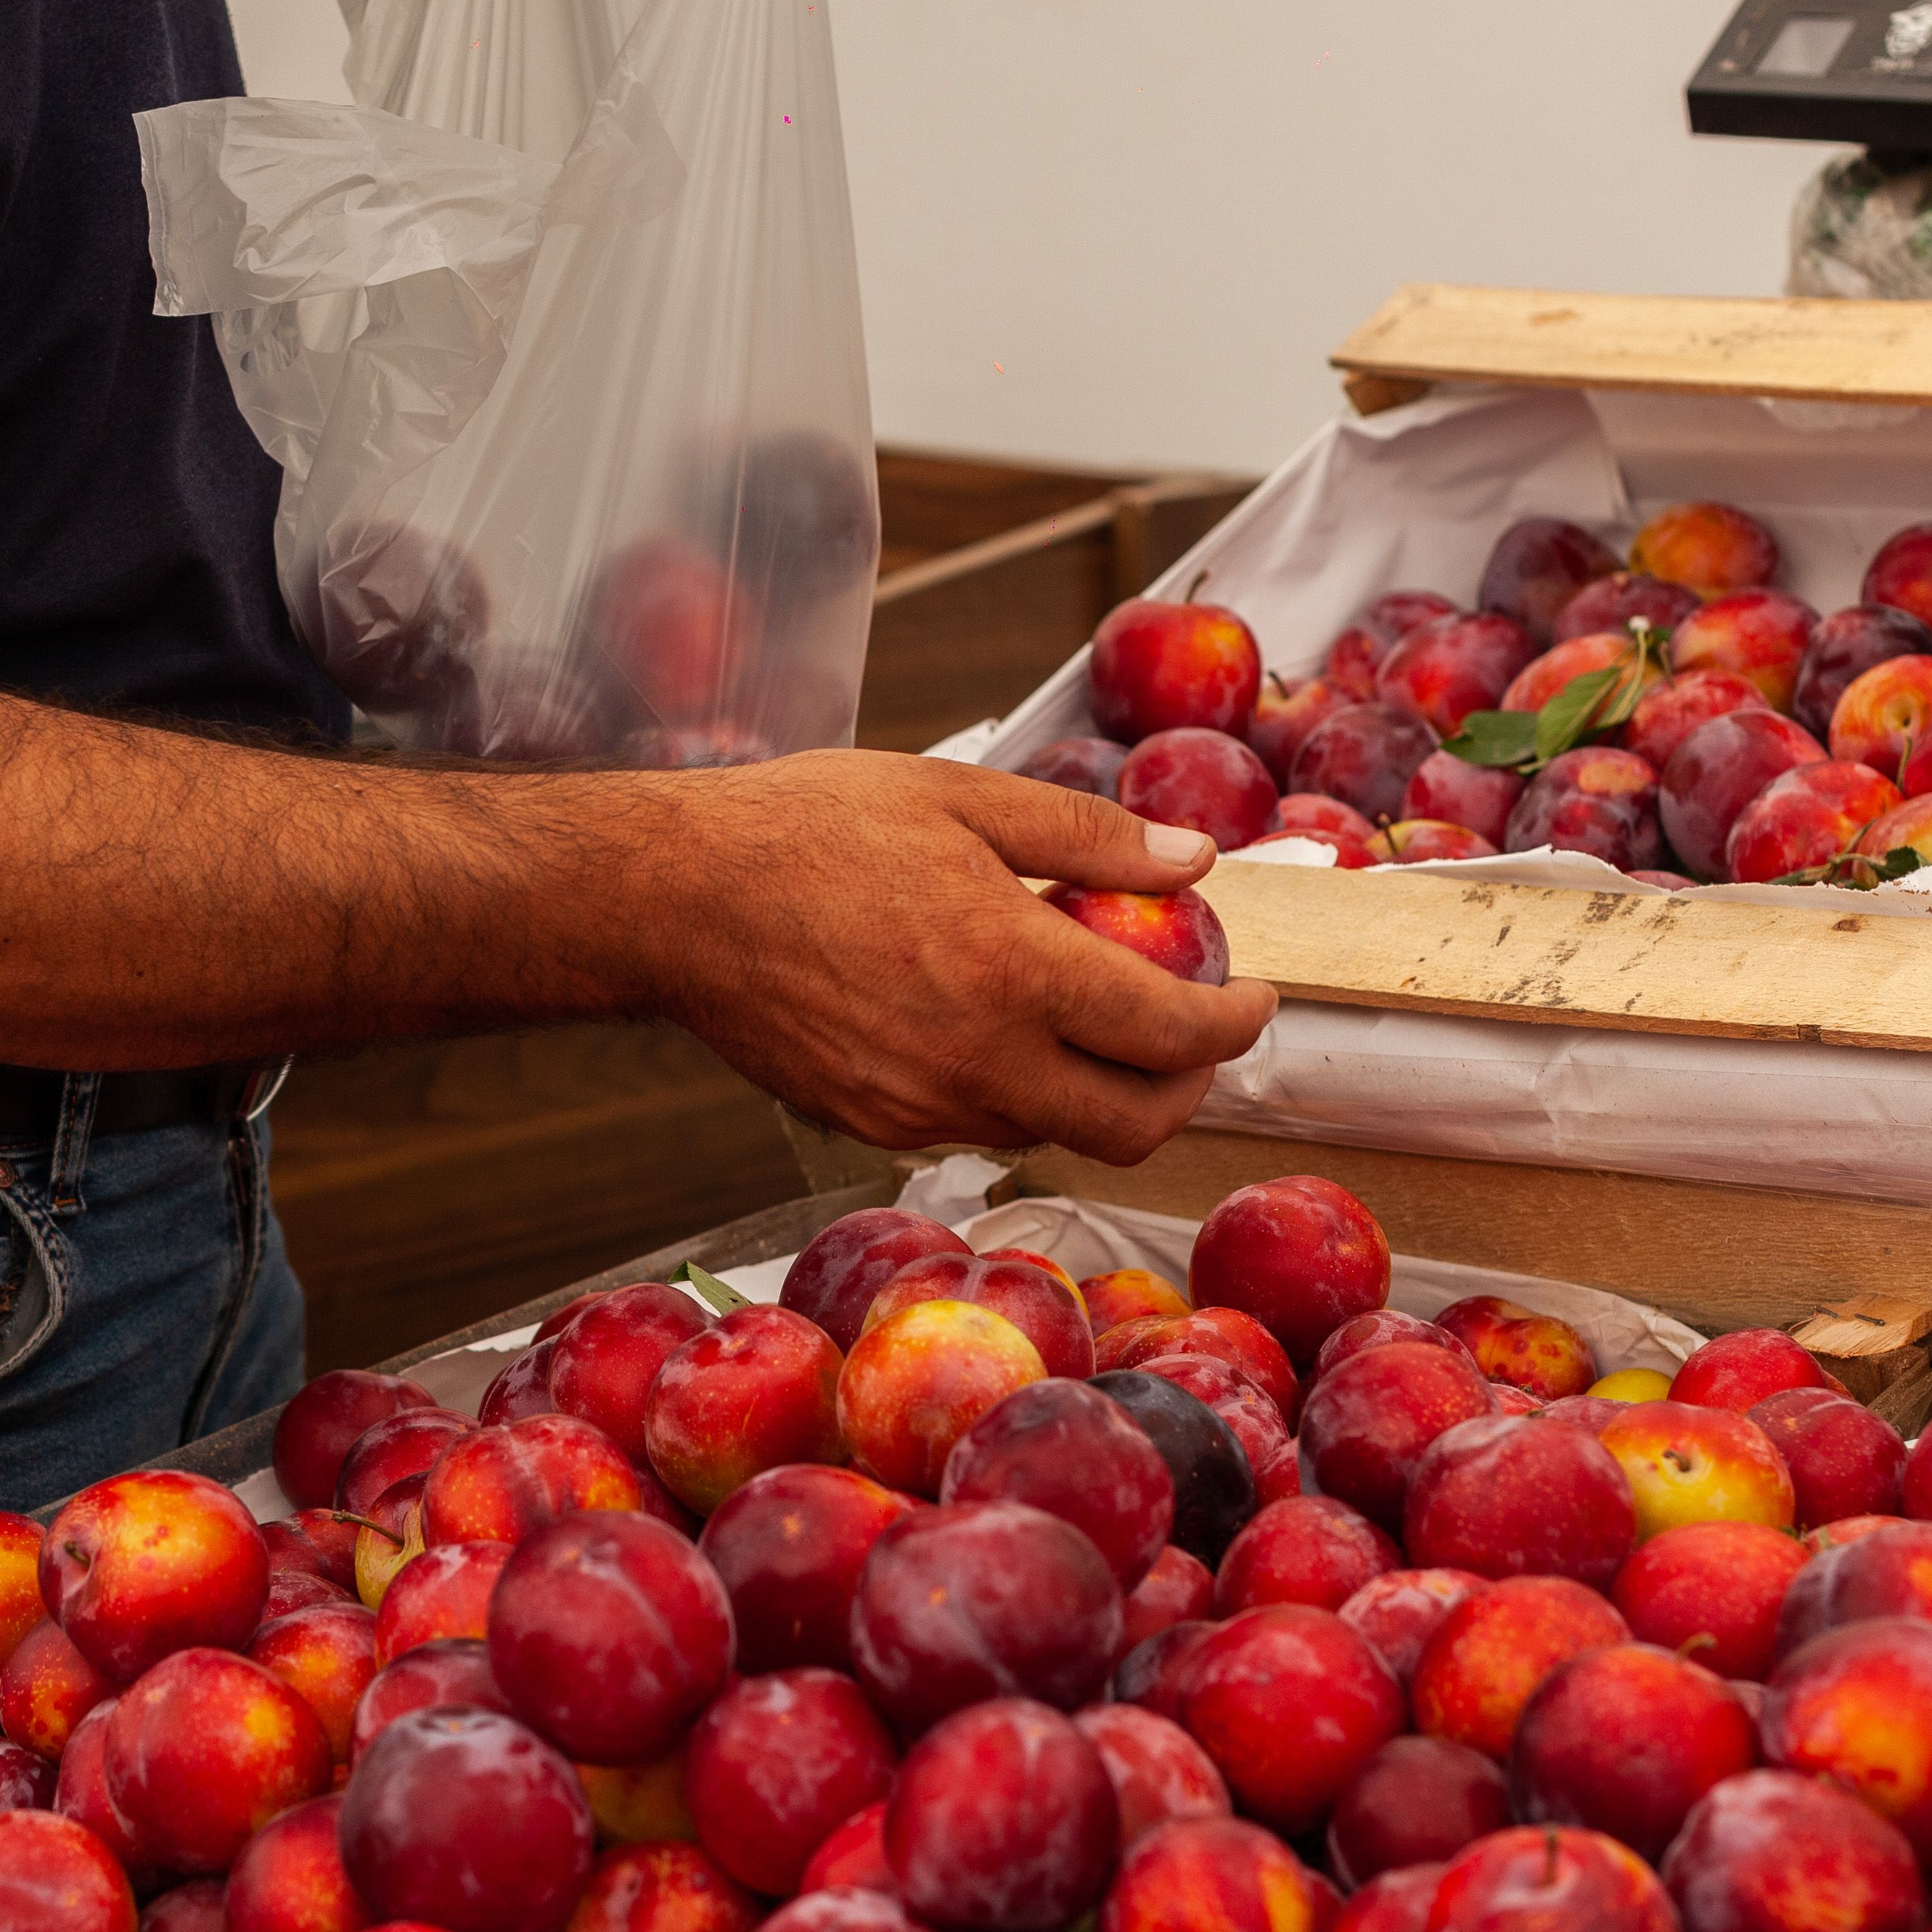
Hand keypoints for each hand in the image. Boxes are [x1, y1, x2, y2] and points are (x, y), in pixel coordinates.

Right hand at [641, 750, 1279, 1164]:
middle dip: (1190, 1088)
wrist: (674, 898)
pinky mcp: (874, 1125)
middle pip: (1133, 1126)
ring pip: (1056, 1133)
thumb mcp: (961, 798)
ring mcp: (921, 1107)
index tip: (1257, 995)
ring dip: (1103, 1090)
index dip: (1238, 1023)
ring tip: (1096, 1014)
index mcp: (1014, 971)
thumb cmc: (808, 829)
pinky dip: (1021, 1091)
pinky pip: (980, 1125)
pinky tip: (1002, 1025)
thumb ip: (1090, 836)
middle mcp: (977, 1060)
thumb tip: (1196, 860)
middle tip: (1198, 1030)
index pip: (1175, 1036)